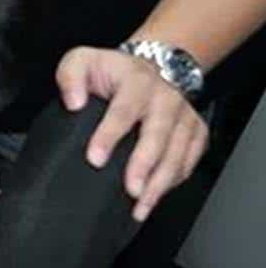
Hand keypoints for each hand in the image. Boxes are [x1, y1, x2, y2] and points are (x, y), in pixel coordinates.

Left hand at [55, 46, 209, 222]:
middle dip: (145, 167)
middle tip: (131, 190)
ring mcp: (184, 116)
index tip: (95, 158)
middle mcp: (166, 99)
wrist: (151, 66)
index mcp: (137, 81)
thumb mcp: (83, 61)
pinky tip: (157, 196)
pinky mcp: (196, 131)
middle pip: (158, 136)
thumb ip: (70, 77)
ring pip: (178, 153)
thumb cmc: (113, 70)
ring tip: (142, 206)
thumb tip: (73, 101)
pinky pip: (189, 160)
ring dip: (161, 182)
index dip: (109, 136)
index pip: (123, 111)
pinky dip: (175, 180)